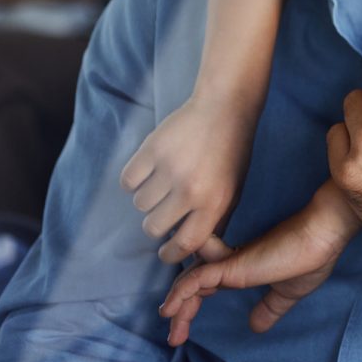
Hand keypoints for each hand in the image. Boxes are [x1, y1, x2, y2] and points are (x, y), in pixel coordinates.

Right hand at [121, 93, 260, 262]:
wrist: (225, 108)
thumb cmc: (231, 153)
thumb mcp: (233, 190)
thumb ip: (215, 222)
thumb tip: (194, 253)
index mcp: (215, 203)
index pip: (185, 245)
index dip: (171, 254)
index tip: (166, 251)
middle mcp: (191, 190)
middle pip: (153, 228)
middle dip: (157, 222)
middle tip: (166, 206)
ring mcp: (170, 169)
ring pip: (139, 205)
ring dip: (148, 197)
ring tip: (164, 180)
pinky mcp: (152, 150)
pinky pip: (127, 181)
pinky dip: (135, 179)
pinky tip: (151, 169)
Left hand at [157, 191, 352, 345]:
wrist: (324, 233)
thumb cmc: (313, 255)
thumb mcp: (289, 291)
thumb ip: (270, 307)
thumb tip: (255, 327)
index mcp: (244, 266)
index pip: (208, 283)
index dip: (192, 304)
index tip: (183, 332)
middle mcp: (231, 261)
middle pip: (194, 282)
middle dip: (181, 310)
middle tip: (175, 338)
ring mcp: (230, 261)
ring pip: (190, 280)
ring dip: (176, 306)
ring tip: (171, 331)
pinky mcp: (231, 264)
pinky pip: (196, 279)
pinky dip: (179, 293)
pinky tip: (169, 310)